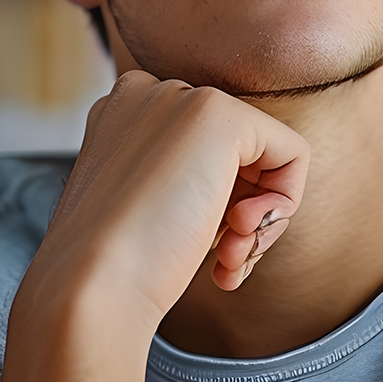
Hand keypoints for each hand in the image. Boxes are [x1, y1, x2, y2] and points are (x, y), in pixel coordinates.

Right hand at [0, 71, 308, 381]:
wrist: (90, 288)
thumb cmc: (113, 270)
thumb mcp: (145, 212)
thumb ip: (183, 184)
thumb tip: (244, 198)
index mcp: (121, 114)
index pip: (203, 150)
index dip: (217, 207)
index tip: (206, 251)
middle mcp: (149, 93)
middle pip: (236, 151)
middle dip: (241, 215)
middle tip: (224, 259)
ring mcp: (181, 98)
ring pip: (265, 155)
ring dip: (257, 222)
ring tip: (229, 259)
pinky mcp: (218, 114)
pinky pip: (292, 153)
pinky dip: (283, 207)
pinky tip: (241, 240)